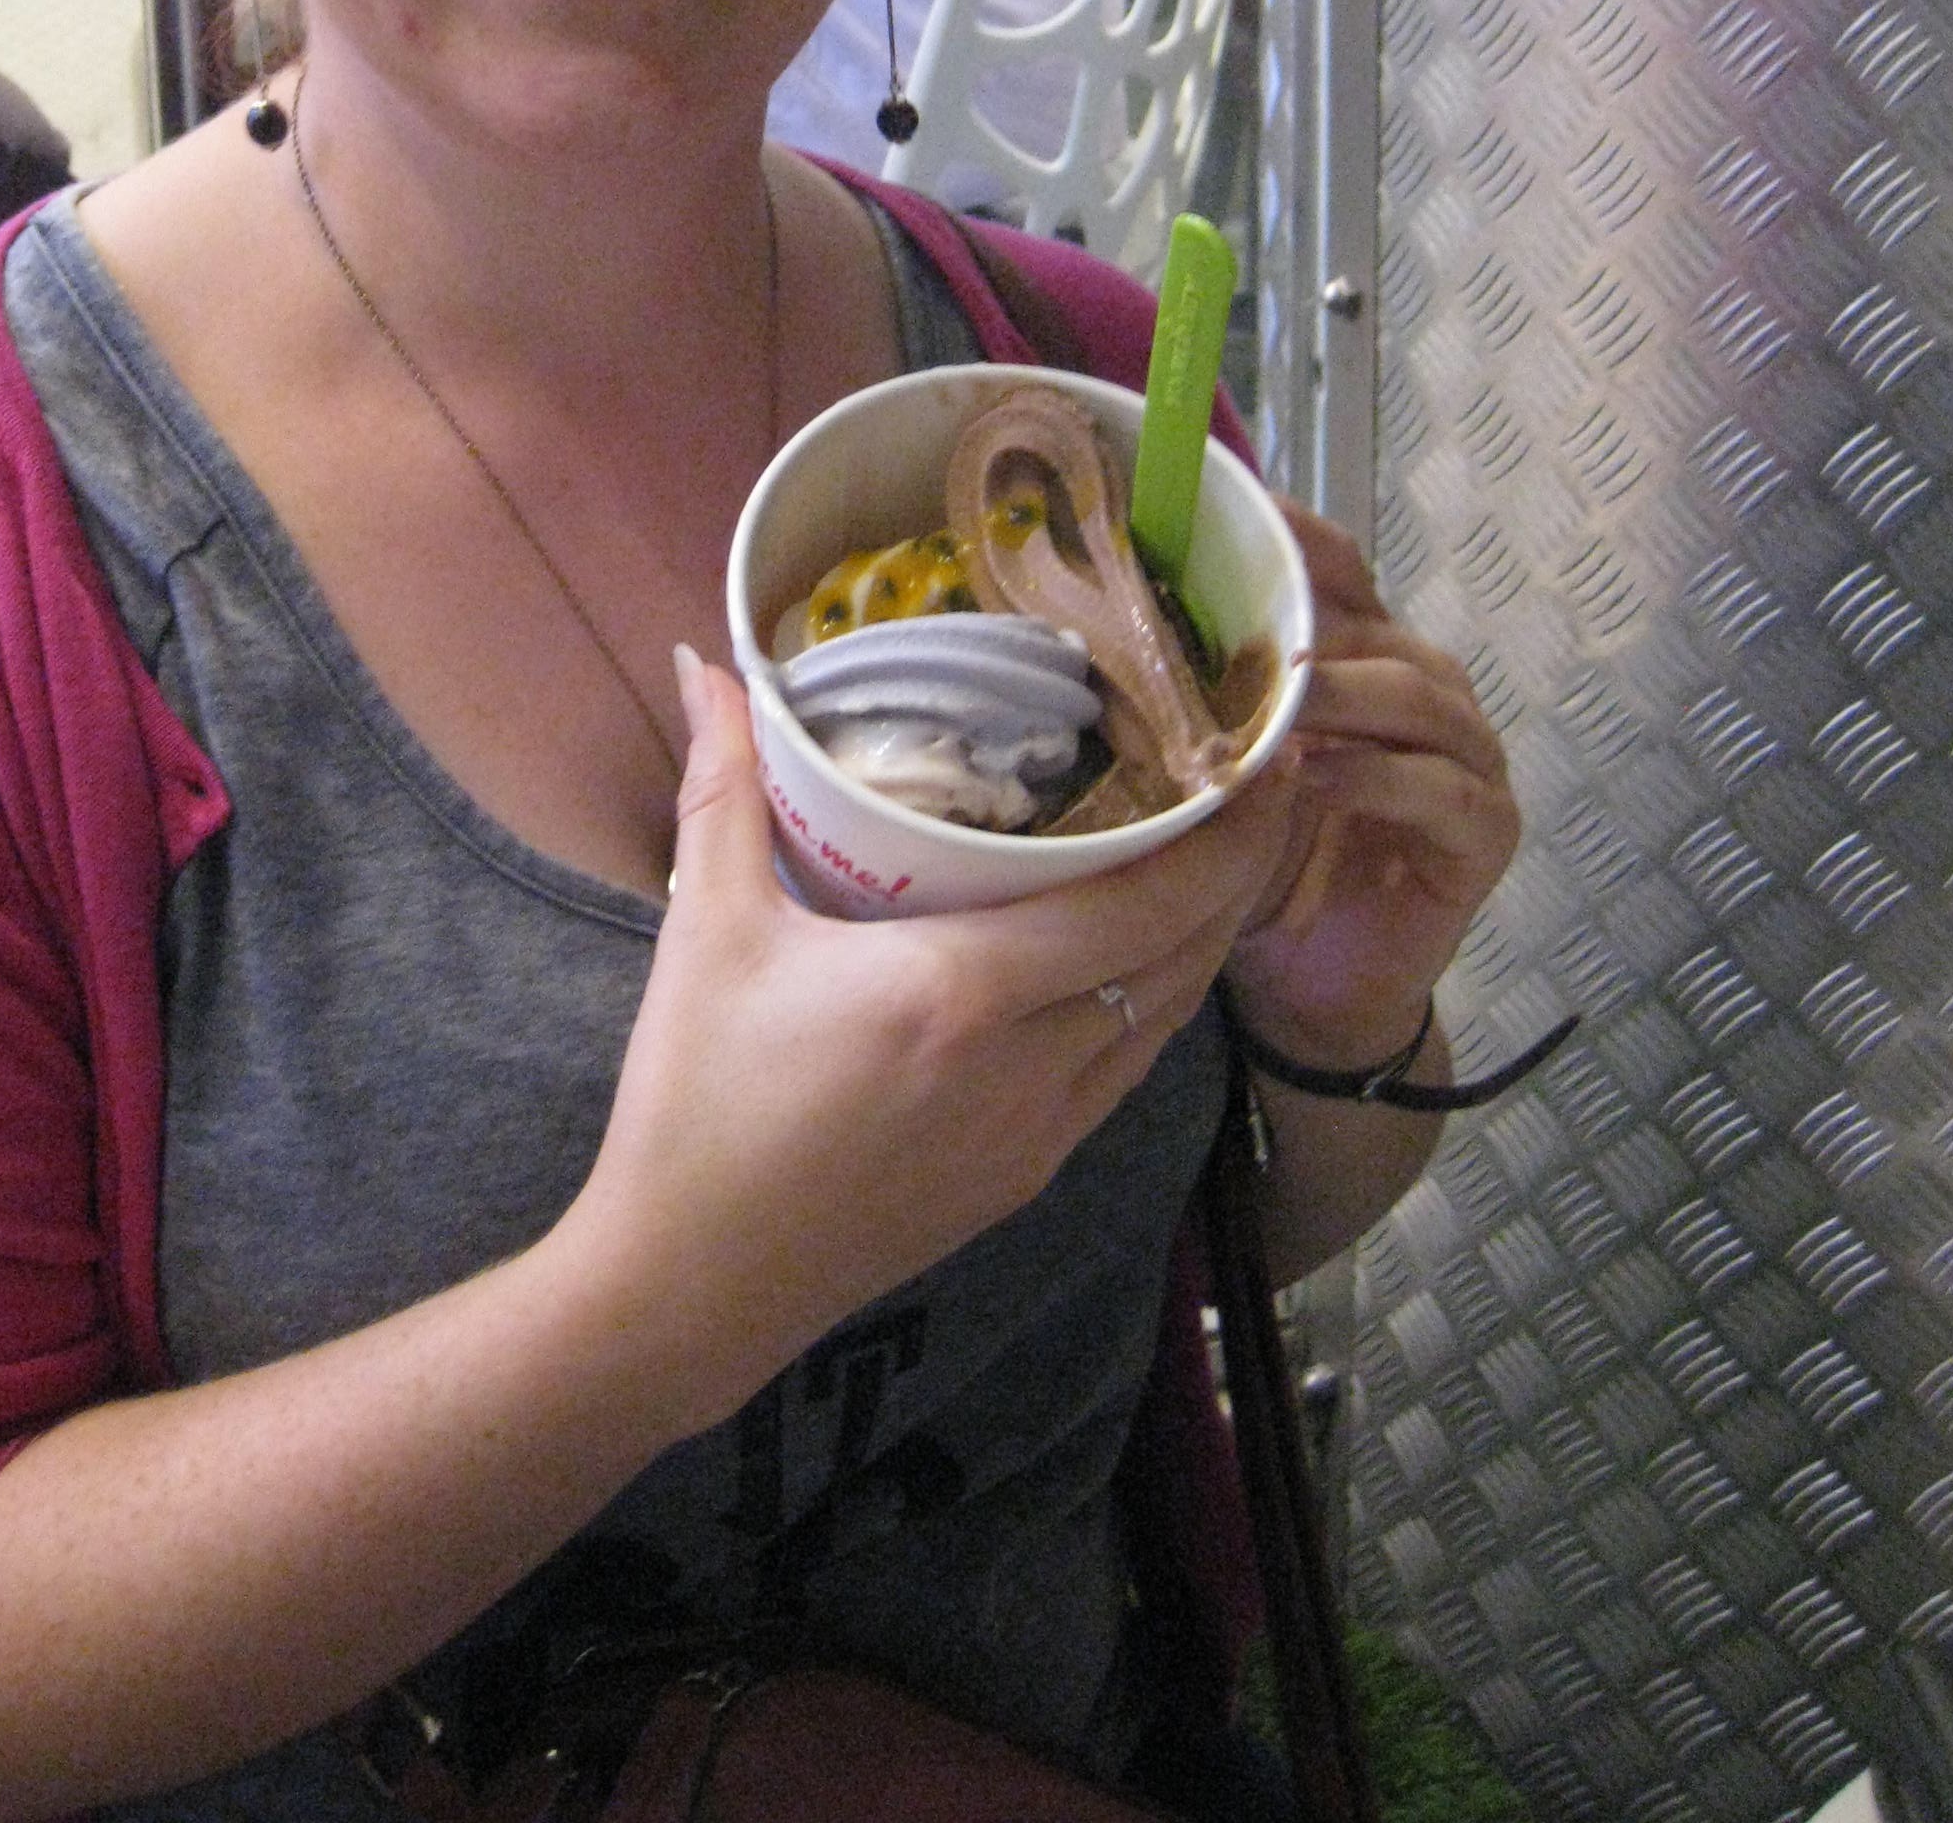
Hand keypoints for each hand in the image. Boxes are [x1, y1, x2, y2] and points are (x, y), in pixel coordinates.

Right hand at [567, 647, 1304, 1430]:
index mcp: (962, 994)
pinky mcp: (1021, 1180)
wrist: (686, 1290)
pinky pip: (1121, 1075)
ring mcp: (1035, 1137)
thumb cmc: (694, 1105)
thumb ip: (723, 785)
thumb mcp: (707, 929)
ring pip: (1164, 1026)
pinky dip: (1151, 1006)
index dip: (1224, 836)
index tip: (1266, 761)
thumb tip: (704, 661)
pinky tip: (1132, 962)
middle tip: (1257, 786)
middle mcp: (1027, 1068)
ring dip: (1202, 943)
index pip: (1143, 906)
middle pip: (1181, 961)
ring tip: (1215, 860)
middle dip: (1237, 873)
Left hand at [1227, 503, 1517, 1070]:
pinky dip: (1375, 780)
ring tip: (1273, 706)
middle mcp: (1425, 691)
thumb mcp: (1224, 766)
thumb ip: (1206, 697)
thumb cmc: (1261, 862)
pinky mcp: (1485, 831)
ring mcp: (1467, 759)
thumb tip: (1122, 616)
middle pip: (1375, 626)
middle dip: (1304, 624)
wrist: (1310, 987)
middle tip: (1233, 629)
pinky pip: (1439, 788)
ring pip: (1415, 696)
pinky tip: (1312, 781)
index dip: (1291, 535)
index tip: (1225, 506)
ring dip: (1340, 697)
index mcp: (1365, 655)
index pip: (1338, 569)